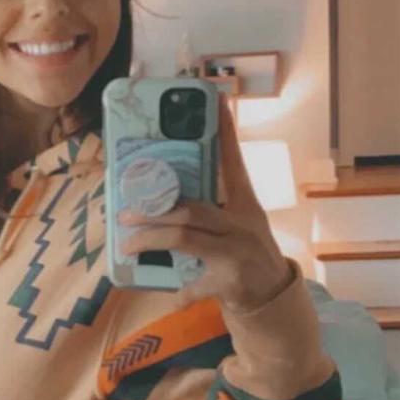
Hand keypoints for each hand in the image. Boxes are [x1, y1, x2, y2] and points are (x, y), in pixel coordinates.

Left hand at [116, 94, 294, 314]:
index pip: (234, 162)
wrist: (274, 298)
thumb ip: (210, 213)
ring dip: (151, 241)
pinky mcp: (232, 281)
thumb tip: (162, 200)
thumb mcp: (238, 228)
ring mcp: (238, 252)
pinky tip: (172, 295)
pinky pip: (193, 284)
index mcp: (246, 205)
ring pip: (185, 238)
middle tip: (125, 212)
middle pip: (192, 208)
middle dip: (154, 210)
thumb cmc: (245, 256)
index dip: (225, 131)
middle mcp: (243, 224)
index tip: (216, 100)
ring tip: (129, 246)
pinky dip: (179, 291)